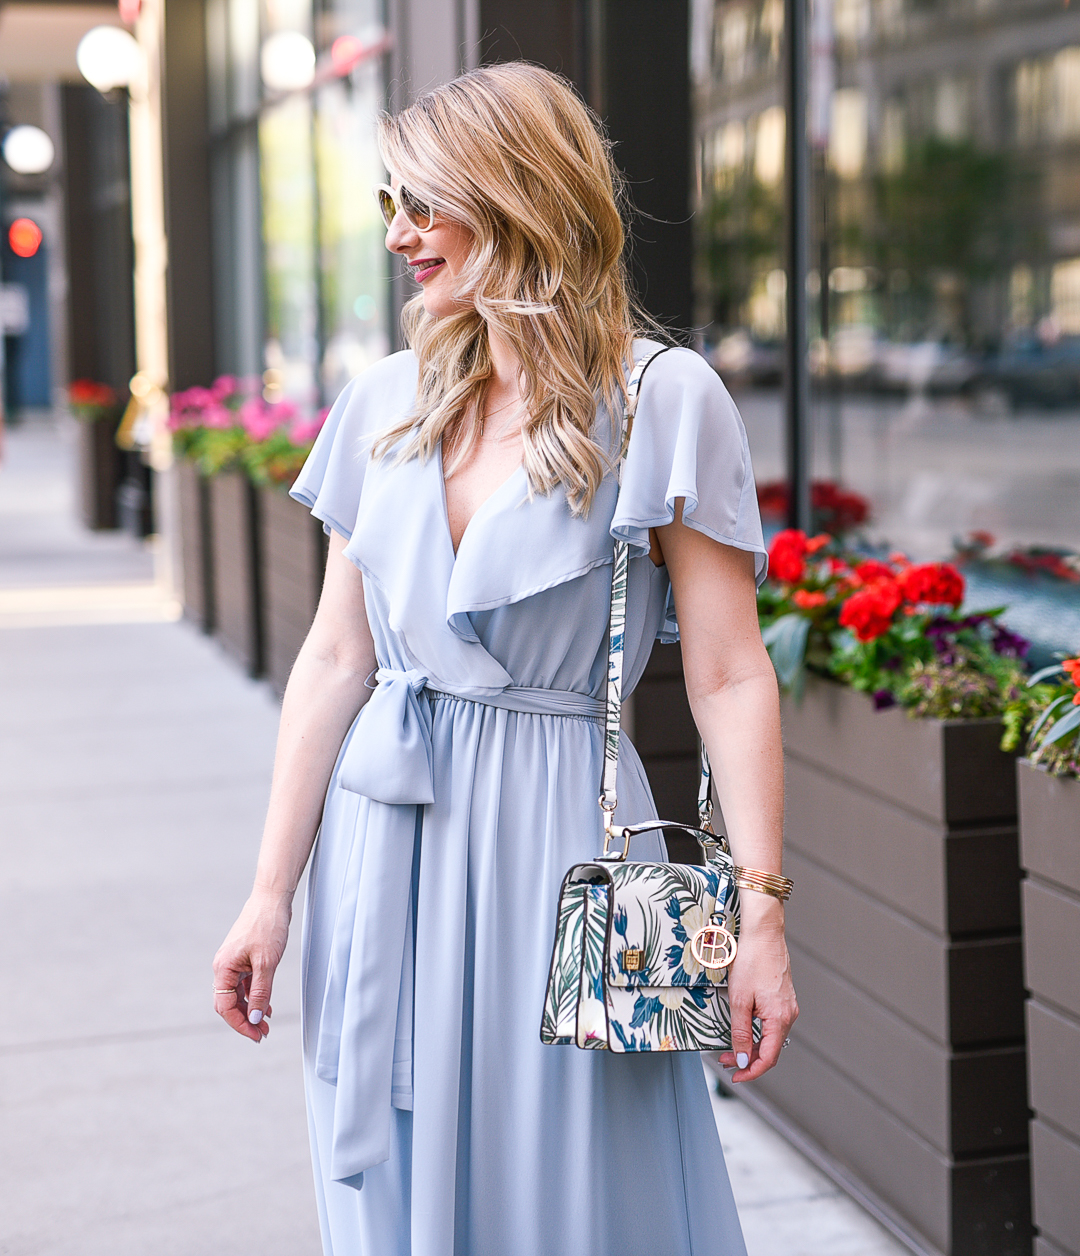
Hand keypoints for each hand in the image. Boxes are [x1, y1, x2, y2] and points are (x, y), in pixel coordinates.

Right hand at [212, 888, 292, 1042]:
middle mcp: (224, 967)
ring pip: (238, 995)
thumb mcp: (267, 963)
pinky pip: (245, 984)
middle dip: (244, 1019)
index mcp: (223, 968)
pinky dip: (255, 995)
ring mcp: (234, 962)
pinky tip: (265, 1005)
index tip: (256, 1035)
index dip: (240, 1024)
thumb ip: (260, 992)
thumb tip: (253, 1017)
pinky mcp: (244, 958)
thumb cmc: (267, 926)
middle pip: (229, 1003)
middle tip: (262, 1033)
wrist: (272, 899)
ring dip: (250, 1009)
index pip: (225, 1006)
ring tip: (265, 1023)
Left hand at [717, 896, 797, 1081]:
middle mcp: (788, 1014)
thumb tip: (742, 1059)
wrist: (763, 932)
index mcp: (780, 1018)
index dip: (751, 1072)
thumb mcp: (739, 999)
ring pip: (770, 1036)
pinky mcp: (783, 997)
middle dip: (747, 1059)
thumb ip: (740, 1032)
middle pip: (770, 1049)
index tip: (736, 1076)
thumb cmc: (752, 960)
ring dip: (751, 1045)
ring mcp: (787, 1005)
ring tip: (730, 1046)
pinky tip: (743, 1028)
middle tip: (726, 1061)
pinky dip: (757, 1031)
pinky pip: (772, 1023)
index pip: (768, 1058)